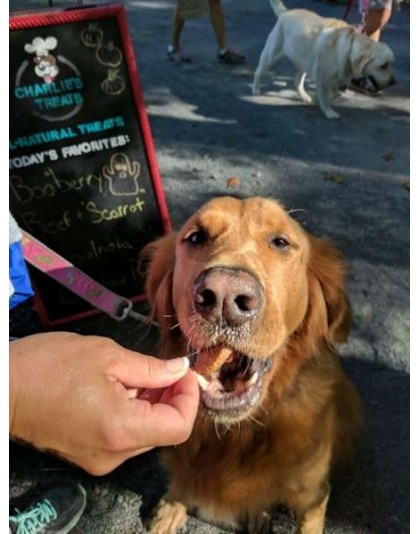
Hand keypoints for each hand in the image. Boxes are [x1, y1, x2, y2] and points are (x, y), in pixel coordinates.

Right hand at [9, 332, 198, 474]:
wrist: (3, 388)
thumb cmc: (50, 365)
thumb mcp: (106, 356)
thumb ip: (150, 368)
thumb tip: (180, 370)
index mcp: (121, 429)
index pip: (179, 426)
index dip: (190, 398)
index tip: (185, 372)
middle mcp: (114, 453)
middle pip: (163, 431)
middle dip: (172, 397)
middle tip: (166, 368)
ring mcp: (100, 458)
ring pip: (145, 433)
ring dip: (153, 404)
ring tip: (141, 374)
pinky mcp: (88, 455)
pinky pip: (124, 436)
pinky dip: (133, 413)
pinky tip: (123, 387)